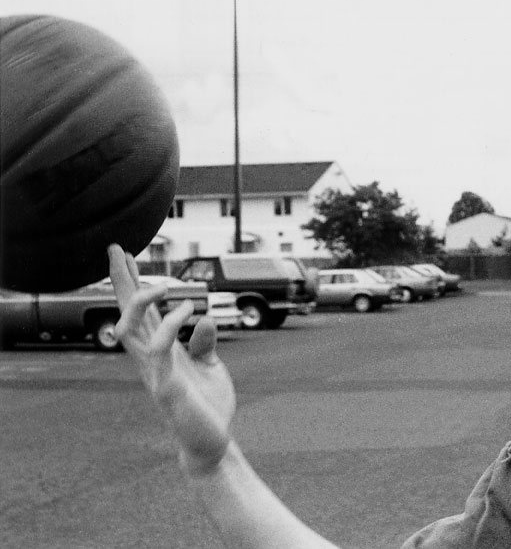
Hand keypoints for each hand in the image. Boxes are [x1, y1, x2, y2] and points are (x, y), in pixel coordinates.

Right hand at [108, 244, 234, 474]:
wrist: (212, 443)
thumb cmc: (208, 406)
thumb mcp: (211, 365)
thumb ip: (205, 342)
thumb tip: (205, 318)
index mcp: (160, 351)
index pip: (142, 312)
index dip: (133, 284)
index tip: (125, 255)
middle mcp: (151, 358)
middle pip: (126, 313)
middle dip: (121, 281)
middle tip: (116, 248)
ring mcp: (155, 373)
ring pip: (131, 330)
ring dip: (142, 303)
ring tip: (164, 285)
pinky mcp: (166, 387)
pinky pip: (159, 351)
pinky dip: (170, 327)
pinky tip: (187, 310)